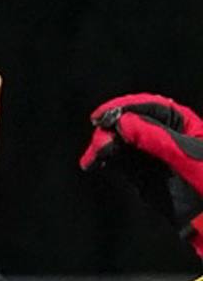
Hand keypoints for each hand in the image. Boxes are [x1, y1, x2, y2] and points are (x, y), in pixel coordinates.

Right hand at [80, 93, 202, 258]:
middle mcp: (164, 135)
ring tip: (92, 158)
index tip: (102, 117)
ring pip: (119, 141)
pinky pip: (118, 160)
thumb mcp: (188, 160)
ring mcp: (151, 154)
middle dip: (110, 131)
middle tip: (100, 145)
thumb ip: (158, 140)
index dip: (123, 108)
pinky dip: (104, 159)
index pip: (149, 107)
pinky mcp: (141, 173)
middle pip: (129, 123)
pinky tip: (94, 162)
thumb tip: (124, 122)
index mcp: (182, 124)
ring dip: (103, 145)